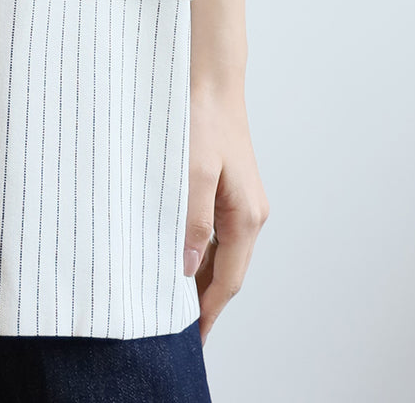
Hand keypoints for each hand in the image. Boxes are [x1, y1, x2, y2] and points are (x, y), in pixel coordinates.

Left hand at [184, 84, 269, 344]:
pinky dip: (194, 246)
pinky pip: (211, 228)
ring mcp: (238, 200)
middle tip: (170, 323)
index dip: (208, 311)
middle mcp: (248, 213)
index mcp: (246, 216)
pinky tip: (170, 249)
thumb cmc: (202, 117)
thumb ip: (191, 221)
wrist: (209, 76)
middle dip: (202, 299)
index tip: (190, 339)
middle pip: (225, 270)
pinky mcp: (224, 185)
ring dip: (195, 273)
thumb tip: (185, 267)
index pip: (227, 280)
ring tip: (166, 295)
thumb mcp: (193, 171)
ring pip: (217, 250)